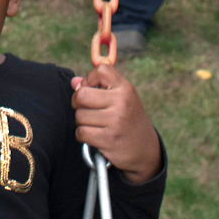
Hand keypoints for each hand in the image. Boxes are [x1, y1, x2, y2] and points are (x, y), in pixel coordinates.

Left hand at [71, 64, 160, 184]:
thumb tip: (74, 82)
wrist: (145, 148)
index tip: (92, 89)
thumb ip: (98, 86)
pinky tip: (93, 134)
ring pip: (79, 116)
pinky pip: (81, 132)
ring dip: (82, 121)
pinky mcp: (108, 139)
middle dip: (77, 102)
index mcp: (125, 88)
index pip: (100, 70)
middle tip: (86, 108)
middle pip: (81, 95)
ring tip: (94, 123)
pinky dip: (83, 134)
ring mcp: (115, 121)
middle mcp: (121, 102)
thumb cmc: (128, 118)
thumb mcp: (121, 98)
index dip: (89, 78)